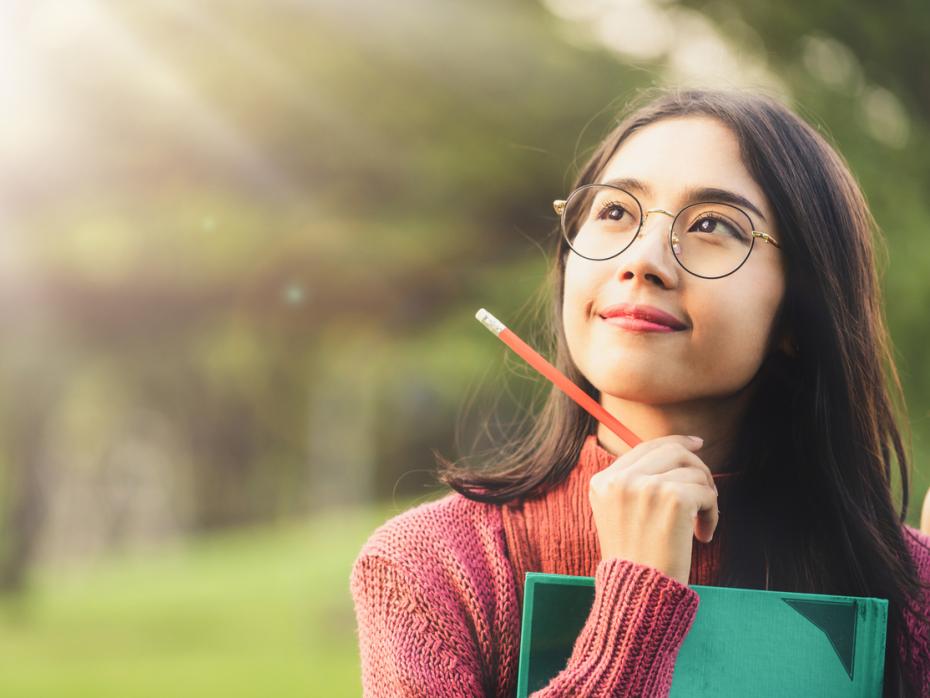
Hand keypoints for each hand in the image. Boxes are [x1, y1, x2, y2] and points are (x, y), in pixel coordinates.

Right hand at [588, 434, 718, 585]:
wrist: (636, 595)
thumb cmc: (634, 561)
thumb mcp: (618, 515)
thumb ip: (635, 484)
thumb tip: (678, 450)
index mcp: (603, 482)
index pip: (644, 446)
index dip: (675, 442)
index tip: (697, 444)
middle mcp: (621, 479)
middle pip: (672, 450)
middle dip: (697, 467)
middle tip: (708, 492)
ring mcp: (646, 486)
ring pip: (693, 471)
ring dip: (706, 496)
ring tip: (701, 524)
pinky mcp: (673, 498)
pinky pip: (707, 492)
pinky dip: (713, 514)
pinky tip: (703, 535)